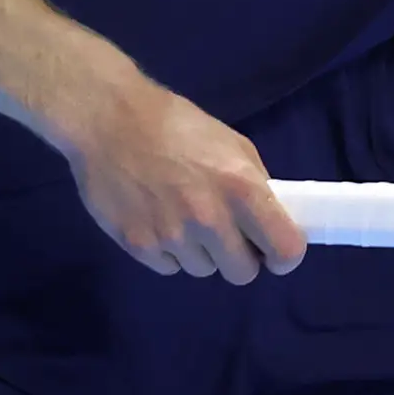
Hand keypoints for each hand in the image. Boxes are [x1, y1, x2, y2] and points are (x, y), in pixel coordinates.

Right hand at [55, 68, 307, 284]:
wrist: (109, 120)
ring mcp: (173, 237)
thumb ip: (254, 184)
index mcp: (241, 188)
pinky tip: (158, 219)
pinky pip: (169, 267)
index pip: (284, 249)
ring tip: (183, 216)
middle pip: (242, 273)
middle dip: (239, 257)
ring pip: (203, 270)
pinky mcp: (139, 247)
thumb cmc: (175, 125)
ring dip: (200, 252)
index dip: (284, 256)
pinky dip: (169, 251)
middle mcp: (210, 219)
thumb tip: (268, 221)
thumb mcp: (231, 144)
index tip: (274, 252)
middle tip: (226, 234)